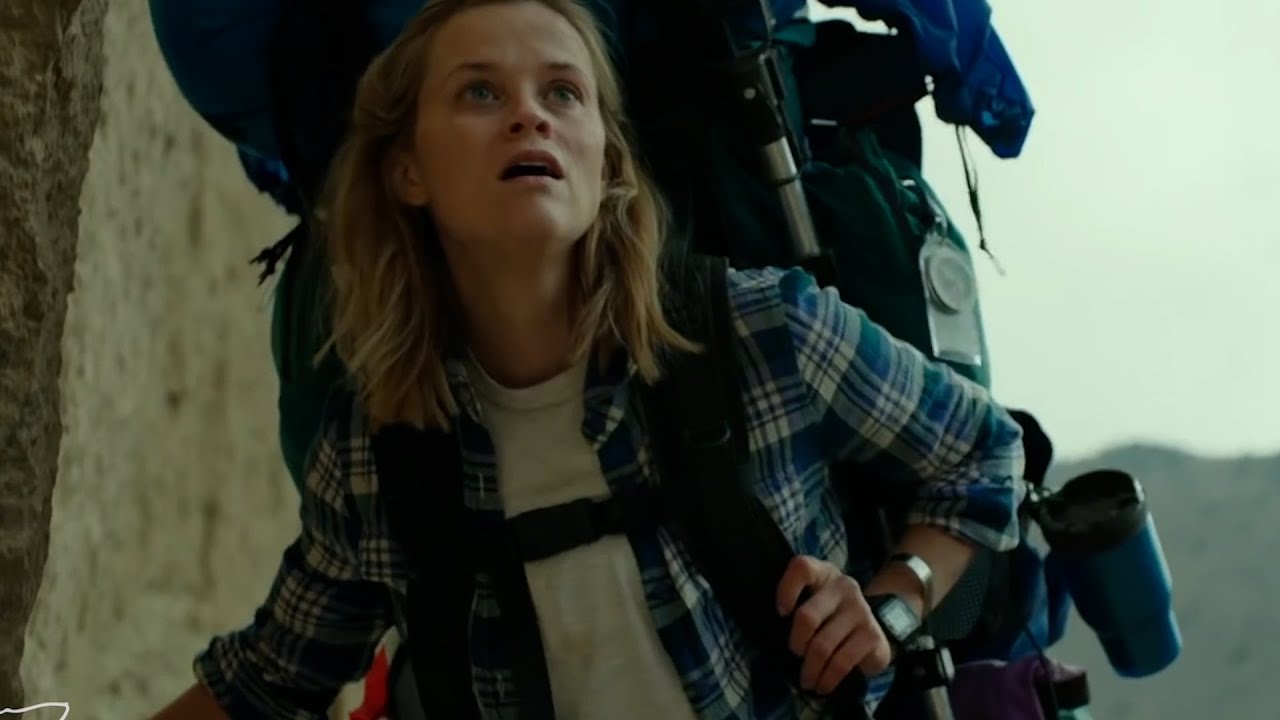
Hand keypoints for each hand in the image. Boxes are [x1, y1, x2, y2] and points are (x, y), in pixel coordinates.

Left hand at [775, 555, 891, 694]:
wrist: (871, 631)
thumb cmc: (830, 615)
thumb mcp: (813, 601)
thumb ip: (795, 604)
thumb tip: (767, 630)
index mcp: (823, 573)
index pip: (802, 567)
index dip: (786, 590)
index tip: (780, 613)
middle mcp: (844, 587)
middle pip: (807, 616)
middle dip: (796, 644)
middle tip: (794, 655)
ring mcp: (860, 610)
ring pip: (822, 645)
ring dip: (810, 669)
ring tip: (806, 681)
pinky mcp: (872, 635)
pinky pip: (841, 662)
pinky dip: (828, 679)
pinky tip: (822, 685)